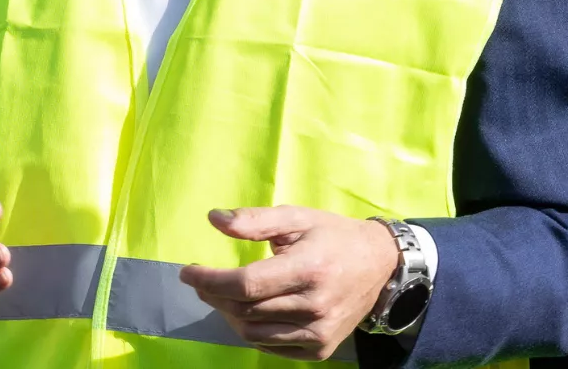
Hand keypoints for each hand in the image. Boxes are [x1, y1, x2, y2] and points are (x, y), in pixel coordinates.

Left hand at [178, 206, 398, 359]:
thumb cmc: (332, 236)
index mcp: (308, 269)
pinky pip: (271, 346)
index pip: (246, 284)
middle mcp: (314, 306)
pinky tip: (250, 312)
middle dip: (214, 295)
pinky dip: (252, 331)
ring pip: (253, 333)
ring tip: (223, 296)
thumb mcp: (296, 217)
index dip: (210, 280)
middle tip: (202, 280)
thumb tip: (213, 219)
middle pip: (245, 310)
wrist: (380, 265)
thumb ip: (255, 220)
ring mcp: (319, 333)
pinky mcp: (320, 349)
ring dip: (229, 315)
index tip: (187, 271)